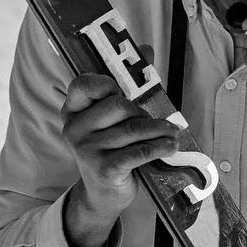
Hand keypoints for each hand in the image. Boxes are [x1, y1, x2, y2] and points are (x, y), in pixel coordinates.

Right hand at [58, 71, 179, 246]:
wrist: (102, 195)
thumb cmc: (110, 150)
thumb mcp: (112, 121)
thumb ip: (126, 86)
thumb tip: (145, 50)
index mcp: (72, 111)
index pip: (83, 84)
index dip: (107, 81)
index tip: (125, 88)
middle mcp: (74, 128)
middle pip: (117, 104)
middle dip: (142, 110)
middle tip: (157, 117)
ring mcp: (87, 150)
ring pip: (133, 128)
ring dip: (160, 129)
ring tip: (174, 132)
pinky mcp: (104, 169)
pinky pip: (139, 151)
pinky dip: (160, 147)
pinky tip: (171, 146)